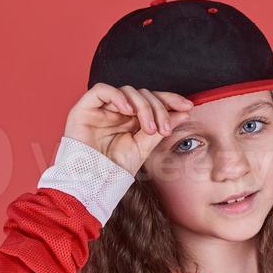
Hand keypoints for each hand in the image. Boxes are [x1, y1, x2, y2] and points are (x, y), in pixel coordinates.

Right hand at [63, 84, 193, 175]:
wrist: (92, 182)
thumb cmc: (114, 168)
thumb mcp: (144, 147)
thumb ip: (161, 129)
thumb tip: (184, 113)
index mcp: (131, 118)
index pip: (152, 100)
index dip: (170, 100)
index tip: (188, 106)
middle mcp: (117, 110)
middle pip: (143, 94)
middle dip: (158, 108)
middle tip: (164, 128)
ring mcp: (101, 108)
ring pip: (127, 91)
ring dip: (143, 106)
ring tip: (148, 127)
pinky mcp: (84, 108)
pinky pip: (101, 90)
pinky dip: (118, 97)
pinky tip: (128, 111)